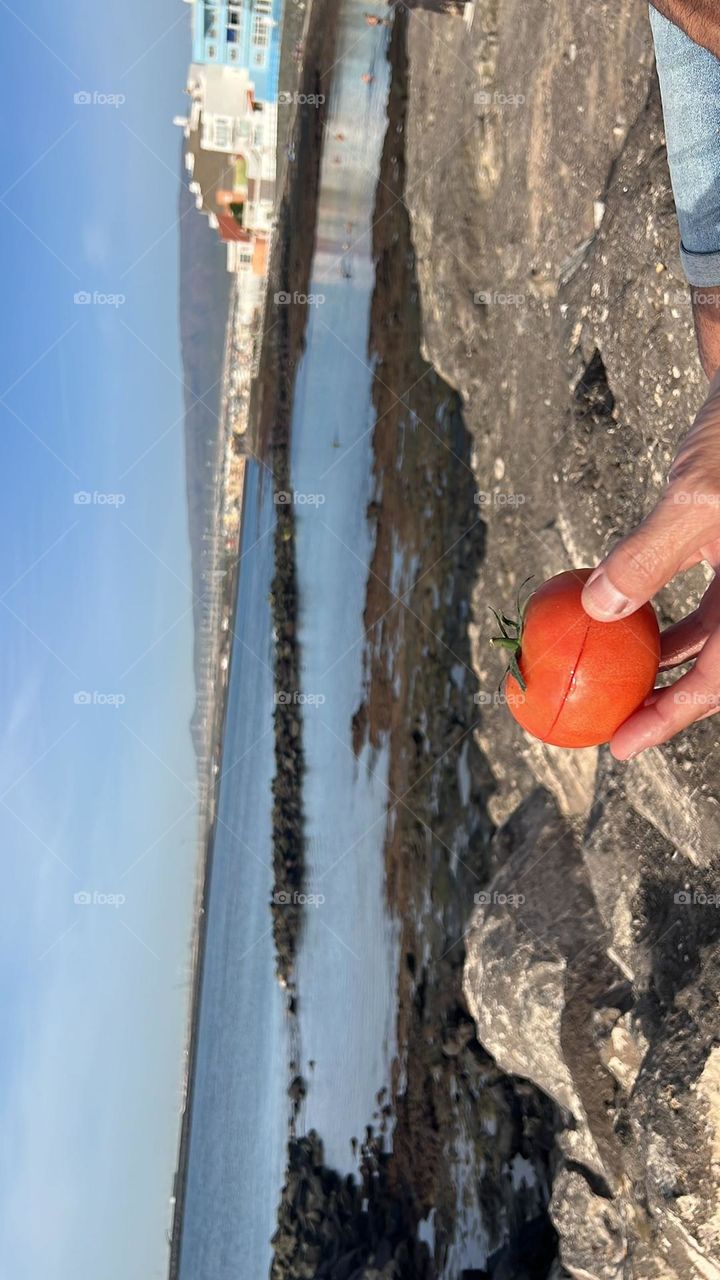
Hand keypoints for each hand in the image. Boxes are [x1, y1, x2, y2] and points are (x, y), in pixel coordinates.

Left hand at [581, 372, 719, 758]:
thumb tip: (596, 609)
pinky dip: (659, 615)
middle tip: (608, 723)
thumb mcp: (694, 499)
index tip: (620, 746)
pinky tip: (619, 616)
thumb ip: (647, 558)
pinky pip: (695, 602)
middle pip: (710, 668)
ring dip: (655, 660)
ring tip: (609, 676)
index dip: (669, 720)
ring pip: (703, 638)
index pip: (717, 680)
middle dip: (659, 700)